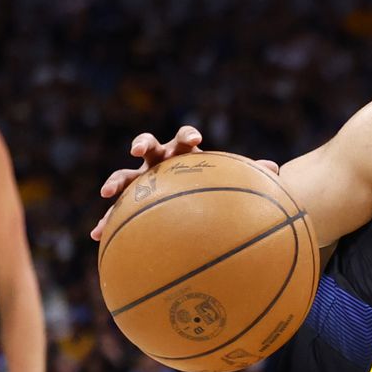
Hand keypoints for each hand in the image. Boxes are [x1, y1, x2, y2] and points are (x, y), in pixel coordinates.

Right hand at [93, 127, 279, 239]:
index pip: (184, 139)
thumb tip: (274, 169)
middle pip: (148, 146)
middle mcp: (159, 163)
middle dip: (142, 144)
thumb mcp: (229, 182)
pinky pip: (116, 212)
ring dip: (115, 181)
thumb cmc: (213, 189)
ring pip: (124, 175)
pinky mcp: (131, 202)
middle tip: (139, 150)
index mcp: (183, 154)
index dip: (187, 136)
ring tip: (107, 193)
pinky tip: (97, 236)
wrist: (191, 202)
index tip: (196, 139)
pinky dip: (107, 222)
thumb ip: (247, 175)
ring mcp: (142, 181)